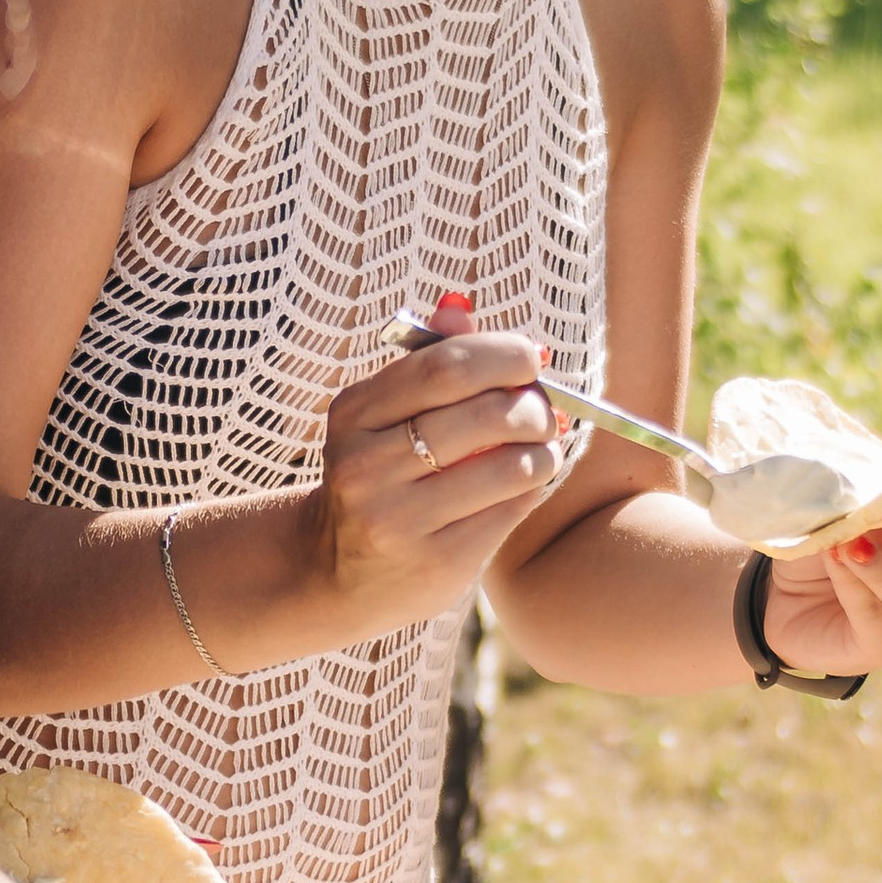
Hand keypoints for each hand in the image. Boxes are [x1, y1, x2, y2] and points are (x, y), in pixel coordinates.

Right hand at [298, 308, 564, 638]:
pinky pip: (512, 510)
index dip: (501, 355)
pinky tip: (525, 484)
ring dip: (543, 451)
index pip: (442, 367)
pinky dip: (533, 488)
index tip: (531, 357)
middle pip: (482, 414)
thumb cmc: (378, 475)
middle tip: (544, 409)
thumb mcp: (384, 416)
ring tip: (541, 448)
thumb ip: (425, 361)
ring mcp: (398, 519)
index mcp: (353, 415)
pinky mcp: (436, 562)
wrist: (337, 573)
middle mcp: (365, 466)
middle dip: (532, 404)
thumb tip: (460, 308)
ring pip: (509, 466)